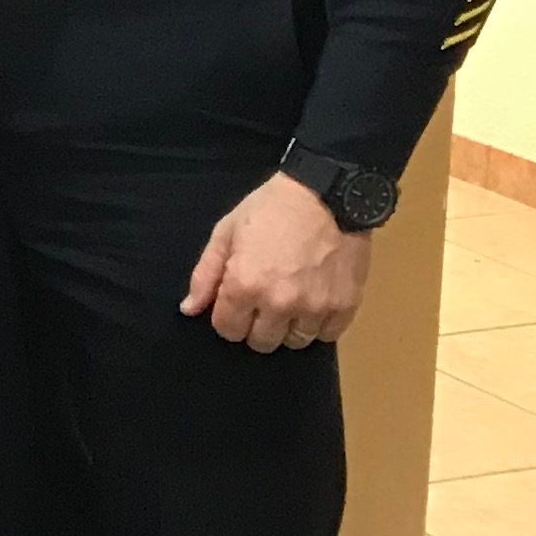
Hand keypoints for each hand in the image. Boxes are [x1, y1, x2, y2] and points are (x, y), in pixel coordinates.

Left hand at [181, 173, 374, 352]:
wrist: (327, 192)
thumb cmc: (270, 208)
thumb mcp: (227, 232)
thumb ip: (206, 274)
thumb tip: (190, 310)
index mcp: (245, 286)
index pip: (228, 331)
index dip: (229, 317)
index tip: (237, 301)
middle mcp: (279, 303)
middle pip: (261, 342)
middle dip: (257, 325)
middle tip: (264, 299)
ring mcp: (315, 307)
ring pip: (295, 343)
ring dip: (290, 327)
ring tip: (291, 299)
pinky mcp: (345, 305)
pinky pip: (328, 335)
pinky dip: (320, 324)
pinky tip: (315, 301)